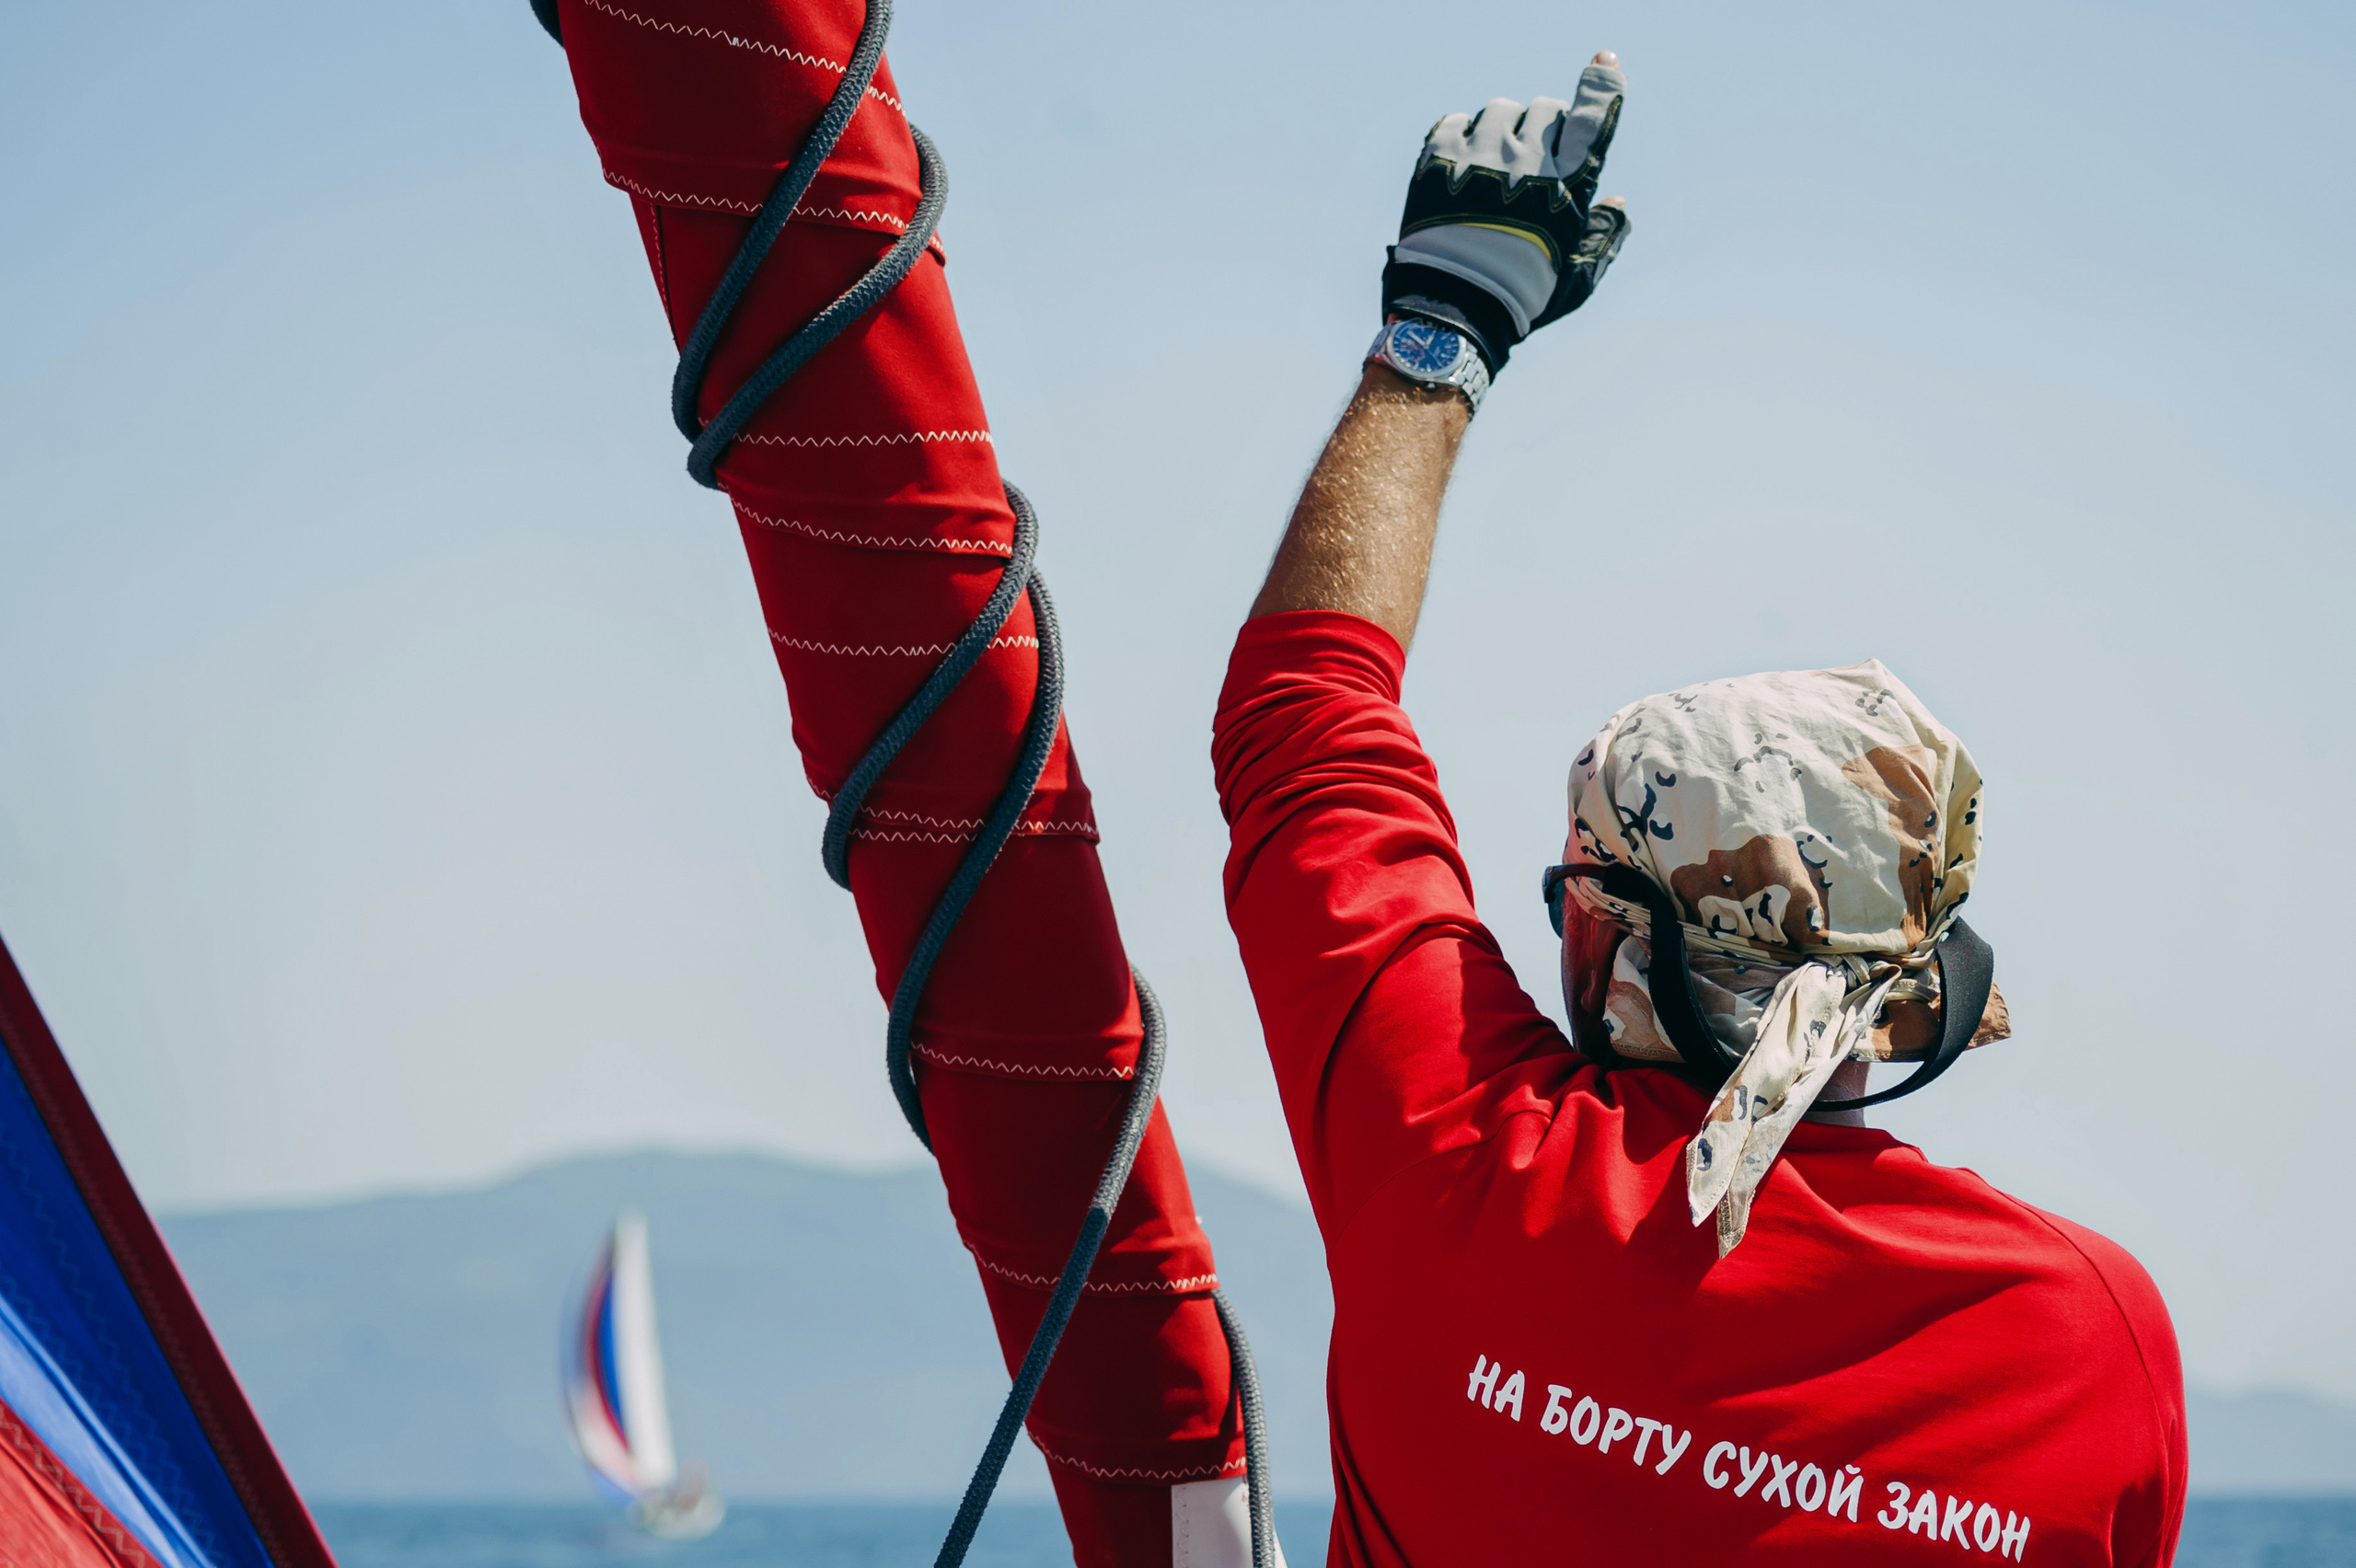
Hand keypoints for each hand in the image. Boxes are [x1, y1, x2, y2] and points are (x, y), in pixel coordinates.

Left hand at [1381, 52, 1629, 373]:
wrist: (1452, 309)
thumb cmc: (1521, 297)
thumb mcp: (1577, 278)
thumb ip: (1605, 236)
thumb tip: (1618, 201)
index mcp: (1567, 186)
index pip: (1592, 118)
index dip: (1602, 86)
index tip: (1604, 63)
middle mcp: (1527, 161)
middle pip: (1544, 110)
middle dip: (1543, 129)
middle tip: (1529, 163)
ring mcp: (1481, 155)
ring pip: (1500, 110)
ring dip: (1502, 129)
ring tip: (1491, 166)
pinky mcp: (1438, 157)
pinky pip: (1455, 121)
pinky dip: (1461, 135)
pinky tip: (1461, 165)